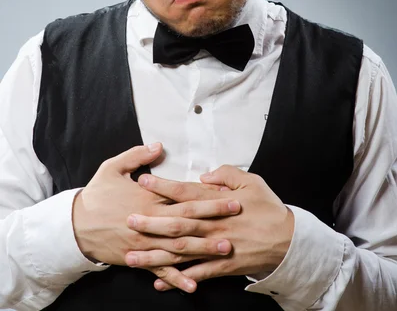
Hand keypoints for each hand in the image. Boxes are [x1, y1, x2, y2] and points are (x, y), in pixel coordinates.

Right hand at [72, 144, 240, 290]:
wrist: (75, 225)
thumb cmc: (96, 195)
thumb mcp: (113, 167)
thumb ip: (137, 156)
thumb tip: (158, 147)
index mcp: (147, 197)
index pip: (182, 194)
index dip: (205, 193)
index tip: (226, 190)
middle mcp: (150, 220)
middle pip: (187, 217)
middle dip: (214, 215)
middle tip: (236, 213)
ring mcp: (145, 242)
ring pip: (179, 246)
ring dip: (204, 247)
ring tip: (227, 247)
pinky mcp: (138, 258)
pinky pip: (160, 270)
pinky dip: (177, 278)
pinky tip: (194, 284)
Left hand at [134, 165, 293, 290]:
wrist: (289, 240)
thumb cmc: (269, 207)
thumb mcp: (251, 181)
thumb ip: (227, 174)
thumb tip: (205, 174)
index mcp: (218, 202)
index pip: (185, 192)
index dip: (163, 186)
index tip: (143, 181)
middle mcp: (213, 225)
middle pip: (177, 223)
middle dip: (151, 222)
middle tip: (128, 221)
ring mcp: (217, 247)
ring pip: (181, 251)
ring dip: (156, 254)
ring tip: (133, 256)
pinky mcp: (223, 265)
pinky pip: (196, 273)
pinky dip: (178, 278)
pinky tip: (159, 281)